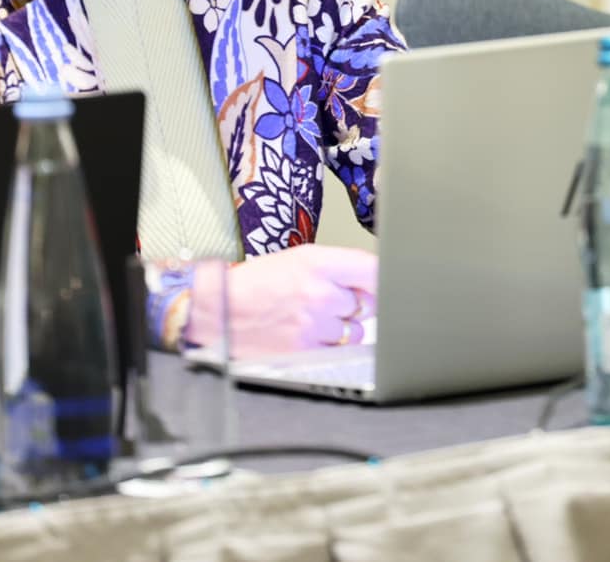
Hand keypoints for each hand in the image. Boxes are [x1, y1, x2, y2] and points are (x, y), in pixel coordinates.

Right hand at [210, 244, 377, 360]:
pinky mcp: (305, 350)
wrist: (217, 310)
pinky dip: (329, 347)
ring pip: (355, 331)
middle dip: (353, 305)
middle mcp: (319, 292)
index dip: (384, 279)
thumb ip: (338, 268)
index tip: (391, 283)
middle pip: (367, 303)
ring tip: (313, 319)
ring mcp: (313, 324)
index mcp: (317, 263)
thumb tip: (375, 283)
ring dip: (342, 328)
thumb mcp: (299, 259)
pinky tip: (308, 335)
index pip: (373, 269)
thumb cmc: (257, 283)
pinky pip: (339, 351)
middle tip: (328, 302)